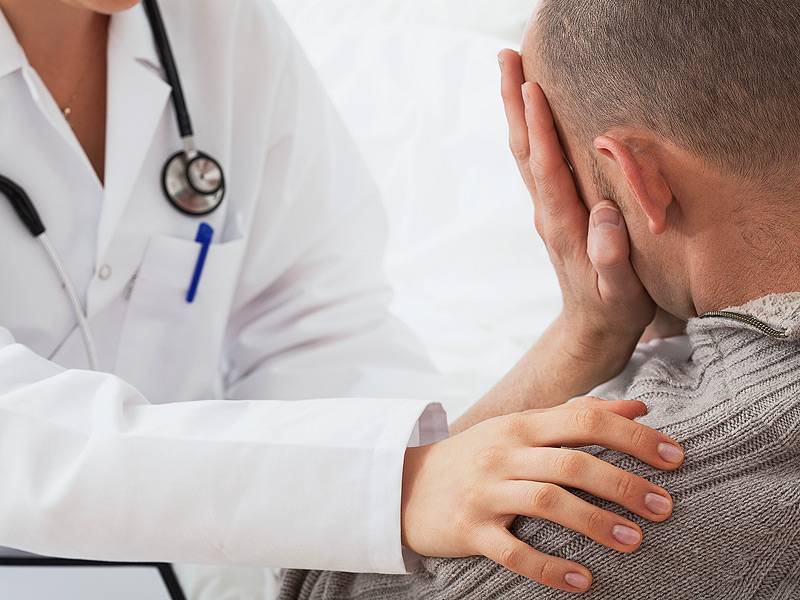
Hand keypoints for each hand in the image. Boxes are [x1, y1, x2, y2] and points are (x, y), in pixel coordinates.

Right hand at [401, 398, 682, 592]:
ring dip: (596, 523)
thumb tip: (639, 406)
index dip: (633, 436)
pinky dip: (549, 567)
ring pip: (547, 502)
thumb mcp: (522, 427)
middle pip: (572, 462)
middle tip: (665, 506)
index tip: (676, 457)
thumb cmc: (477, 455)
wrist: (406, 484)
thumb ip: (578, 415)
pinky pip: (513, 551)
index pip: (585, 420)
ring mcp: (486, 492)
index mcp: (522, 425)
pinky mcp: (469, 530)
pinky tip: (583, 581)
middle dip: (625, 484)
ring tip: (635, 541)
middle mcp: (504, 453)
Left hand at [499, 49, 654, 380]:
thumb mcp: (621, 292)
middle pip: (524, 149)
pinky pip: (536, 163)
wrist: (591, 328)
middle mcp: (547, 211)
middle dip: (514, 103)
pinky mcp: (553, 210)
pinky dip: (531, 131)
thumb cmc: (613, 308)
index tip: (532, 87)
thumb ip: (612, 259)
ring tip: (512, 70)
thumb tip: (603, 217)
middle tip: (506, 58)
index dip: (539, 127)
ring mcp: (547, 209)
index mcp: (562, 224)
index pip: (546, 167)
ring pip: (526, 152)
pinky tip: (532, 112)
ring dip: (516, 111)